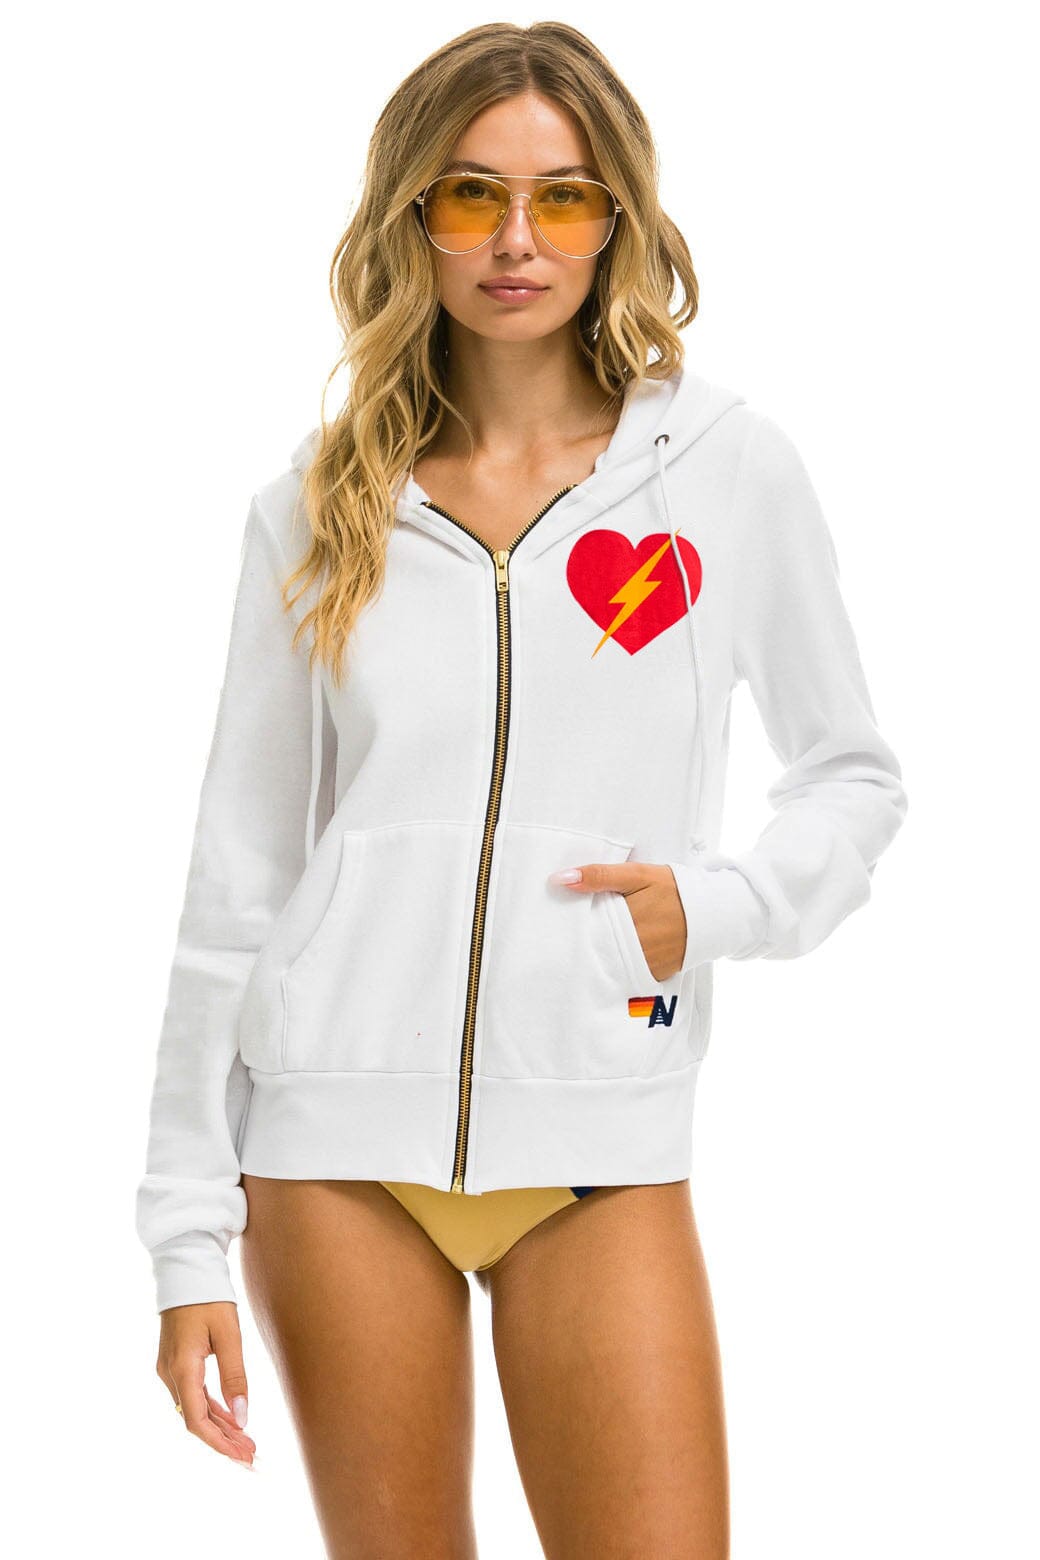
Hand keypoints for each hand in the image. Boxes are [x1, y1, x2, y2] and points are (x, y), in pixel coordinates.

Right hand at [156, 1302, 256, 1465]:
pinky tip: (230, 1418)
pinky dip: (211, 1408)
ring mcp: (169, 1369)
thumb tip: (242, 1418)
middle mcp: (170, 1373)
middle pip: (195, 1419)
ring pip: (193, 1408)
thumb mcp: (229, 1334)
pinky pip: (192, 1394)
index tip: (241, 1456)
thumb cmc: (210, 1297)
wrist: (186, 1269)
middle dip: (223, 1439)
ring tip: (246, 1441)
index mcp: (182, 1368)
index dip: (219, 1443)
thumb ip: (235, 1376)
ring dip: (219, 1426)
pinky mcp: (174, 1362)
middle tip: (251, 1455)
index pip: (196, 1420)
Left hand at [548, 859, 686, 981]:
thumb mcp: (637, 874)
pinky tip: (614, 954)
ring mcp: (643, 964)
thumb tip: (560, 879)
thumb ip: (599, 876)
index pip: (584, 929)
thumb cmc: (672, 888)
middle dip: (583, 942)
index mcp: (624, 920)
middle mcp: (632, 947)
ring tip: (593, 943)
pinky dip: (618, 965)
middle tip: (568, 936)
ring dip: (599, 955)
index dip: (571, 926)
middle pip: (593, 949)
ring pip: (608, 964)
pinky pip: (626, 974)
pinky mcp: (653, 975)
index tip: (559, 921)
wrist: (712, 912)